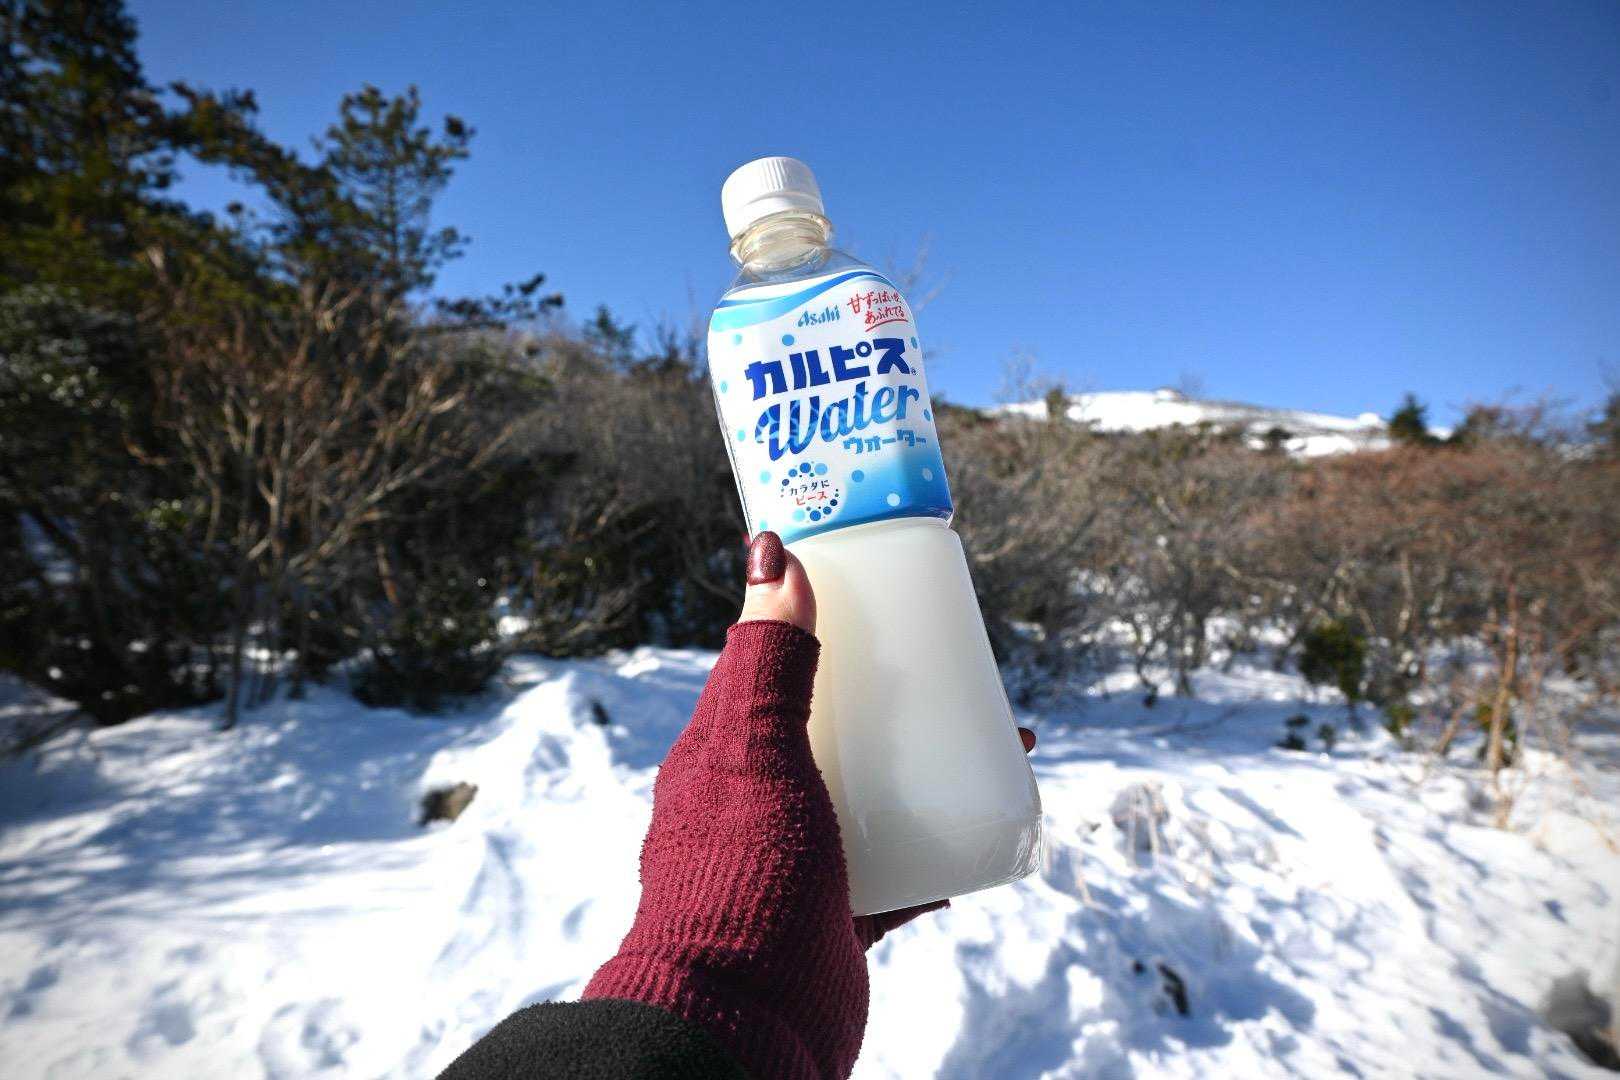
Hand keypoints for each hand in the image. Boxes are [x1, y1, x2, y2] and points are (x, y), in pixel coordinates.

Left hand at [740, 531, 1037, 949]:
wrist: (742, 1023)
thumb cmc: (739, 875)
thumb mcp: (754, 753)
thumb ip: (768, 662)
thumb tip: (773, 552)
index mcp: (722, 752)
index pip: (767, 664)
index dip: (817, 620)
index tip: (875, 591)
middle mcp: (755, 799)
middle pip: (834, 723)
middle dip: (896, 690)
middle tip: (959, 663)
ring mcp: (797, 856)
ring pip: (875, 789)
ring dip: (931, 759)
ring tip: (1001, 735)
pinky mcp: (837, 913)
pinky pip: (899, 865)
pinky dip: (938, 845)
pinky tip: (981, 831)